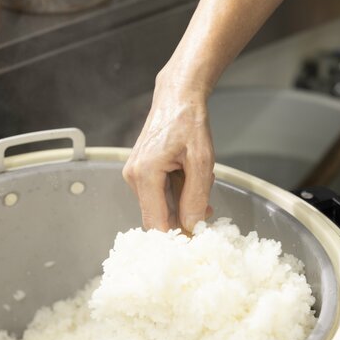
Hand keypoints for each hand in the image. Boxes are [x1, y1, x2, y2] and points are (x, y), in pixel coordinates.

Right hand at [123, 75, 214, 231]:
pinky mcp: (139, 171)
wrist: (177, 97)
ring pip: (159, 205)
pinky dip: (176, 192)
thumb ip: (196, 196)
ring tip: (199, 179)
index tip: (194, 241)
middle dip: (182, 217)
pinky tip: (189, 176)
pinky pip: (157, 193)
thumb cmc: (188, 121)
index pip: (155, 222)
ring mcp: (134, 174)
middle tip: (206, 208)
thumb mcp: (201, 161)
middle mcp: (133, 176)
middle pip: (157, 216)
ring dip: (182, 202)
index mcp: (145, 174)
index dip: (175, 236)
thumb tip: (191, 225)